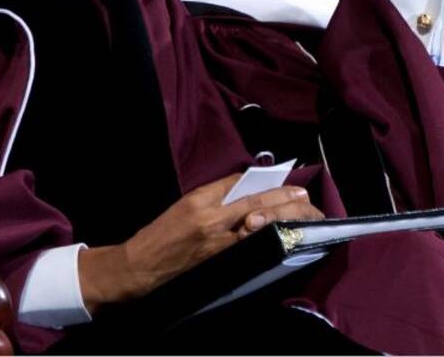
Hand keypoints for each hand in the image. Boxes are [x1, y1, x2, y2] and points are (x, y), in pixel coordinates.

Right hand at [77, 174, 322, 311]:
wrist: (141, 265)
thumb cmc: (161, 233)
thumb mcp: (184, 205)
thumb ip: (213, 197)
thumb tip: (242, 190)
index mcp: (199, 198)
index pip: (237, 183)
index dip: (262, 180)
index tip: (282, 178)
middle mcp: (210, 216)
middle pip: (254, 201)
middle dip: (281, 197)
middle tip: (302, 194)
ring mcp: (217, 240)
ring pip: (257, 223)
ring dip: (282, 216)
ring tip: (300, 211)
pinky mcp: (219, 259)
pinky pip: (249, 245)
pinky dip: (267, 236)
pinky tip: (282, 232)